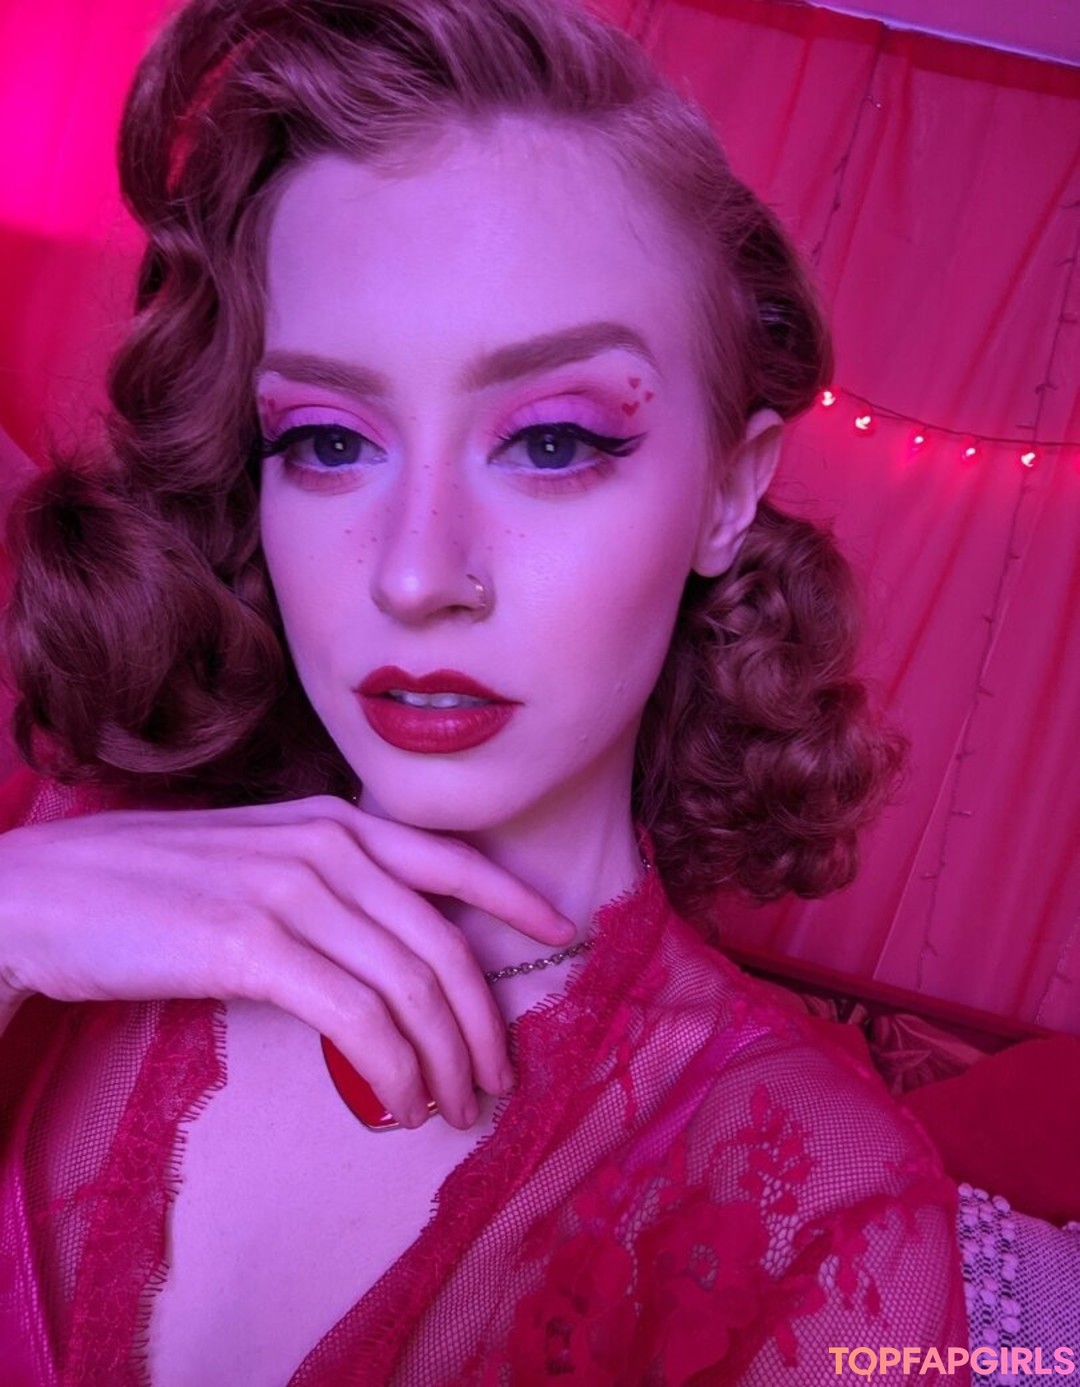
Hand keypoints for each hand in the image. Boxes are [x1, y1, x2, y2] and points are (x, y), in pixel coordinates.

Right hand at [0, 795, 574, 1129]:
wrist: (47, 892)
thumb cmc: (151, 884)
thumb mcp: (258, 856)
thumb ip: (330, 882)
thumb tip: (394, 952)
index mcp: (334, 821)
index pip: (452, 861)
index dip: (516, 900)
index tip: (562, 933)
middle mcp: (327, 846)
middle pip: (444, 946)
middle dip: (485, 1023)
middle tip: (498, 1080)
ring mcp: (291, 892)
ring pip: (411, 988)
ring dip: (447, 1061)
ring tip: (454, 1108)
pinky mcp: (252, 947)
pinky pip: (358, 1021)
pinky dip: (393, 1070)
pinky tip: (397, 1104)